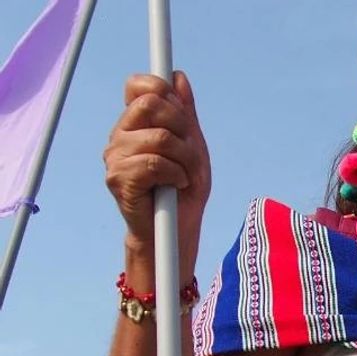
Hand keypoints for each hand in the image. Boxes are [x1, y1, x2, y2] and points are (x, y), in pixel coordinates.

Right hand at [104, 71, 210, 271]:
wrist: (177, 230)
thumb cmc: (184, 189)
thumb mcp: (193, 145)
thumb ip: (185, 112)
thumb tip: (178, 76)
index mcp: (136, 124)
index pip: (138, 86)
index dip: (160, 88)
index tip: (180, 111)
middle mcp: (120, 136)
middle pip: (151, 104)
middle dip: (183, 127)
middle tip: (191, 152)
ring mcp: (115, 157)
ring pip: (159, 137)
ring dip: (186, 158)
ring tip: (186, 175)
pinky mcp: (118, 179)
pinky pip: (155, 163)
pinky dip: (176, 174)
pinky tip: (176, 185)